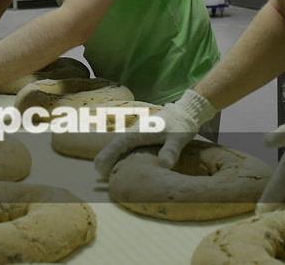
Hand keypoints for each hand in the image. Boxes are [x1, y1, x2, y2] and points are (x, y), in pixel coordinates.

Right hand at [93, 89, 216, 179]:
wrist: (186, 112)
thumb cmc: (181, 124)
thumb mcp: (178, 138)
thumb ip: (170, 151)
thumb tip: (164, 166)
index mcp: (140, 132)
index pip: (119, 144)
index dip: (108, 155)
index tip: (99, 167)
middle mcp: (135, 132)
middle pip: (116, 144)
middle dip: (106, 157)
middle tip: (99, 173)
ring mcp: (139, 133)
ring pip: (121, 145)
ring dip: (113, 156)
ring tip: (106, 171)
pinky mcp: (143, 136)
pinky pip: (128, 146)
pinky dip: (122, 154)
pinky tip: (122, 163)